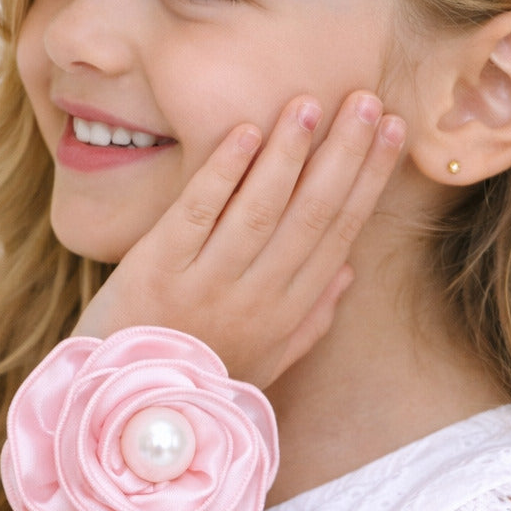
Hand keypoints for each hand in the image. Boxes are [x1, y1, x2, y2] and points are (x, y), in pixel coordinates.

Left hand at [72, 91, 405, 386]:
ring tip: (310, 103)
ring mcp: (206, 284)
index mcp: (288, 313)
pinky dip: (224, 171)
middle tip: (367, 100)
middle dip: (344, 154)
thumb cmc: (195, 378)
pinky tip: (247, 131)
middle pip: (311, 214)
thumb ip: (309, 319)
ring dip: (289, 153)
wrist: (117, 411)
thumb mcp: (264, 361)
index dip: (369, 179)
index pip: (340, 232)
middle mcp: (255, 297)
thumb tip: (348, 272)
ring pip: (260, 209)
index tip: (393, 131)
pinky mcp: (156, 270)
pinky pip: (198, 212)